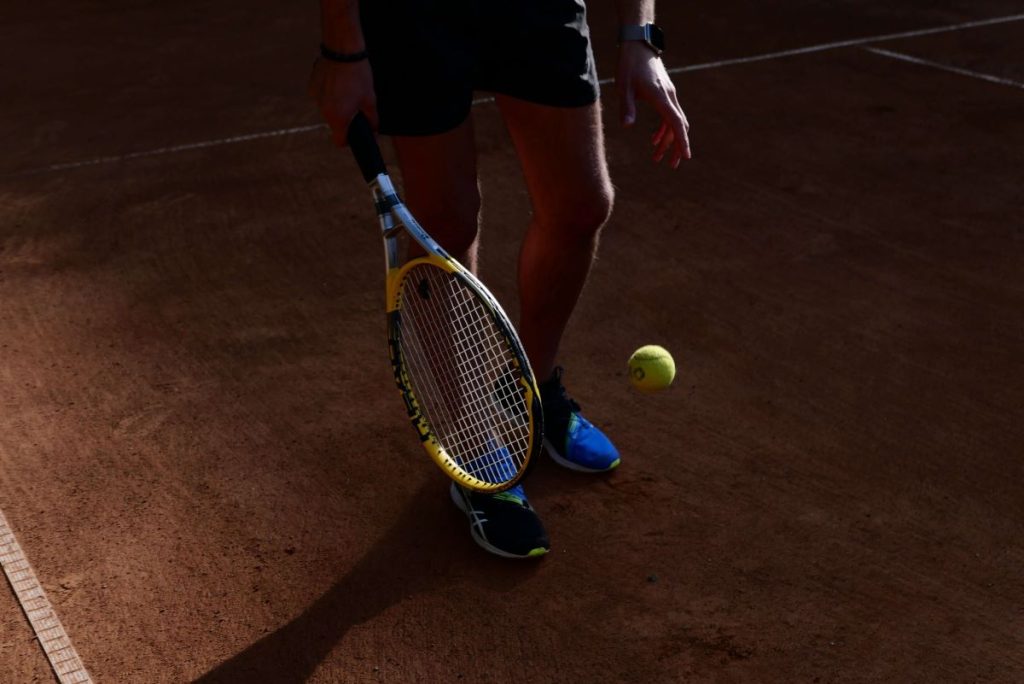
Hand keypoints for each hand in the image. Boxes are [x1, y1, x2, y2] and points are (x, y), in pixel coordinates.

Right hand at [307, 56, 377, 146]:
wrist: (342, 51)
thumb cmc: (358, 75)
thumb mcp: (370, 100)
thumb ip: (372, 120)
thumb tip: (374, 131)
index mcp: (338, 118)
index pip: (339, 141)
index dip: (348, 141)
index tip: (354, 135)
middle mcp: (323, 111)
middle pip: (335, 123)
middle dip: (345, 117)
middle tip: (355, 104)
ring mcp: (316, 98)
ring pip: (328, 108)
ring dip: (337, 104)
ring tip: (347, 89)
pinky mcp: (312, 86)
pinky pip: (322, 95)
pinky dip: (329, 92)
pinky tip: (338, 81)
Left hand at [617, 43, 690, 167]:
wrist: (638, 44)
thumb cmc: (629, 65)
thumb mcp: (623, 87)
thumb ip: (626, 107)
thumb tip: (627, 126)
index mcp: (661, 97)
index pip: (676, 123)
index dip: (681, 141)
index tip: (685, 156)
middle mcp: (669, 97)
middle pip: (679, 126)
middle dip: (676, 146)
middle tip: (671, 165)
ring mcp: (669, 94)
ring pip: (674, 122)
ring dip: (668, 140)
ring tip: (657, 158)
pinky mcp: (664, 93)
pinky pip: (669, 115)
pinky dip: (664, 129)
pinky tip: (654, 139)